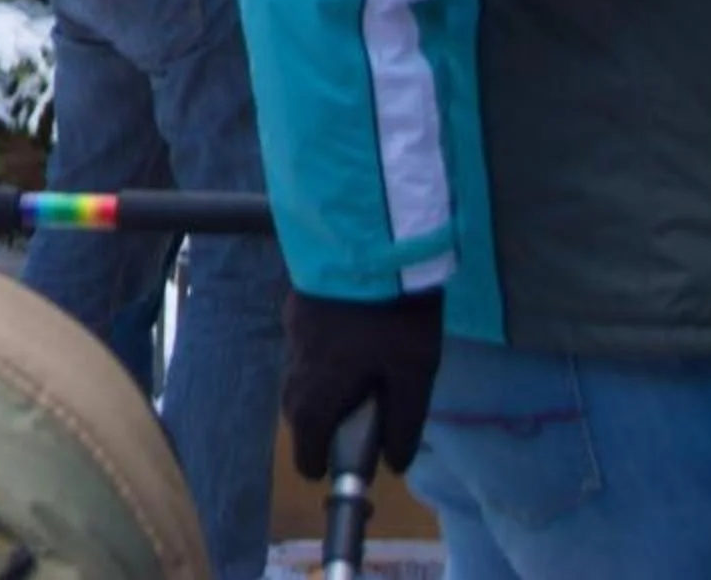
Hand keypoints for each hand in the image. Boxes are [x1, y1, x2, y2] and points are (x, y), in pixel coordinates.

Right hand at [282, 289, 444, 480]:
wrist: (369, 239)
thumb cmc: (394, 311)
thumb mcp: (415, 369)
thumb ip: (405, 417)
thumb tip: (394, 461)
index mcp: (324, 378)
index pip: (306, 429)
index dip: (311, 456)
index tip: (318, 471)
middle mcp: (300, 355)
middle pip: (295, 401)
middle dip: (311, 424)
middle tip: (336, 432)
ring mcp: (296, 324)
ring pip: (298, 370)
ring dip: (315, 388)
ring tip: (346, 387)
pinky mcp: (301, 300)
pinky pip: (303, 342)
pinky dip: (318, 357)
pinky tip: (345, 343)